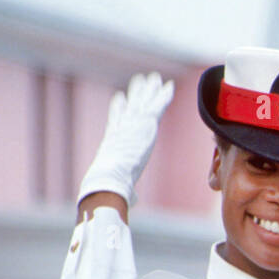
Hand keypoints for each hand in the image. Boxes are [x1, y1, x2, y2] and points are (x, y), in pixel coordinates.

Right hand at [76, 72, 174, 207]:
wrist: (109, 177)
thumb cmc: (111, 187)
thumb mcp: (121, 189)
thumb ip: (130, 191)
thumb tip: (133, 200)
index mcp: (113, 141)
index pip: (116, 120)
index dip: (118, 108)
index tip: (120, 98)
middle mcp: (122, 128)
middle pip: (129, 106)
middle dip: (135, 94)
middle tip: (139, 81)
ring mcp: (133, 124)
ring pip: (143, 102)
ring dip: (149, 90)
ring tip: (153, 78)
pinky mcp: (146, 125)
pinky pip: (157, 106)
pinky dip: (163, 96)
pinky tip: (168, 86)